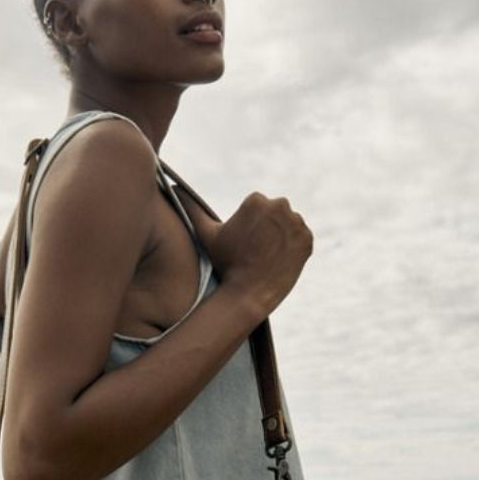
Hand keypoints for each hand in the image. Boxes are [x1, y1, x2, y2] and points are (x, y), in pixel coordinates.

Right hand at [174, 186, 312, 317]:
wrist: (249, 293)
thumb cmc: (226, 263)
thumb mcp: (205, 233)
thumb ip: (191, 207)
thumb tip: (171, 185)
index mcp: (256, 200)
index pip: (256, 209)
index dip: (249, 228)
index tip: (244, 244)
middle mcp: (279, 205)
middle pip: (274, 216)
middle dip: (267, 230)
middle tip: (256, 252)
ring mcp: (296, 223)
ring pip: (288, 226)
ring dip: (281, 238)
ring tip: (267, 257)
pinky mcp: (308, 239)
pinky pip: (301, 239)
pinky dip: (293, 248)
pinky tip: (279, 260)